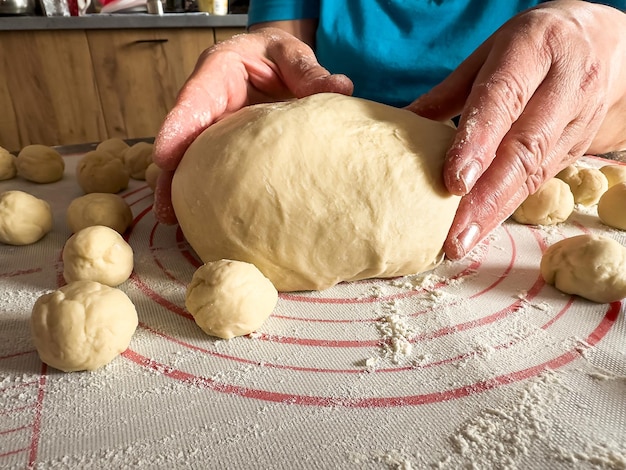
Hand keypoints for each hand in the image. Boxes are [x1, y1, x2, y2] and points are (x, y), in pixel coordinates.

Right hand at [152, 27, 352, 223]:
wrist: (277, 62)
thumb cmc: (279, 55)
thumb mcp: (292, 55)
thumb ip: (308, 72)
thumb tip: (339, 88)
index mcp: (220, 72)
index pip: (195, 98)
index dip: (177, 127)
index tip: (164, 156)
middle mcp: (210, 103)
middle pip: (184, 138)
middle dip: (172, 172)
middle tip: (165, 206)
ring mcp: (215, 128)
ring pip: (192, 159)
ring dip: (183, 190)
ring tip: (175, 221)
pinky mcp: (225, 148)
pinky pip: (212, 168)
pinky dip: (207, 191)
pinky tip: (205, 217)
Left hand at [409, 0, 625, 259]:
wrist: (600, 44)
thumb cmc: (530, 47)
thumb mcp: (488, 53)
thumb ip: (448, 92)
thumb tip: (401, 125)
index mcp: (535, 49)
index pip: (504, 99)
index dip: (478, 143)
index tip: (454, 182)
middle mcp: (565, 84)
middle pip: (524, 148)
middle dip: (487, 197)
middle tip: (455, 234)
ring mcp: (578, 120)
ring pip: (535, 172)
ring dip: (496, 212)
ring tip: (462, 241)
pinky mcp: (579, 147)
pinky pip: (541, 180)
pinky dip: (508, 206)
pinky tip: (482, 226)